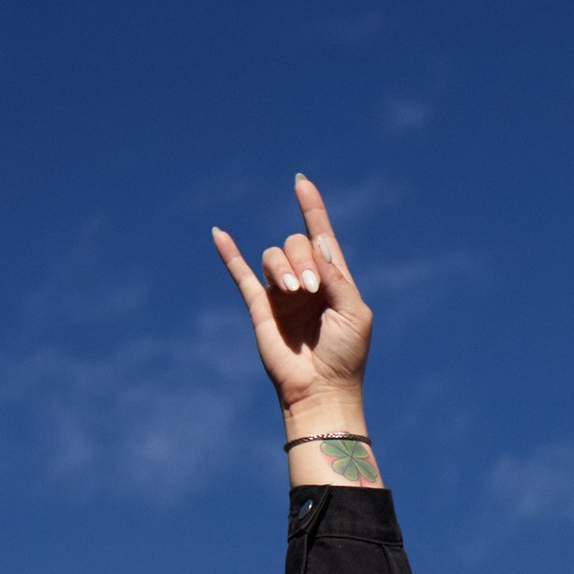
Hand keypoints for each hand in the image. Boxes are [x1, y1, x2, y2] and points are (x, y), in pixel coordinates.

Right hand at [213, 174, 371, 427]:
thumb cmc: (346, 357)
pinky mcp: (260, 308)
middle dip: (303, 260)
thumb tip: (317, 243)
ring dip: (283, 268)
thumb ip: (337, 277)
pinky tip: (218, 234)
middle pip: (296, 243)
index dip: (312, 208)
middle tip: (312, 290)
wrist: (321, 391)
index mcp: (333, 279)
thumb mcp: (354, 312)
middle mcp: (305, 281)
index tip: (301, 182)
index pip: (321, 235)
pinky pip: (240, 274)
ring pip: (273, 256)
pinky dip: (229, 254)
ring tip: (294, 293)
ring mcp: (281, 294)